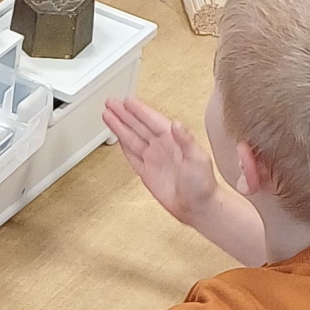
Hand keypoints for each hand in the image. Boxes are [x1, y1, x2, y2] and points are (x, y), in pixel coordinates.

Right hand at [102, 95, 218, 223]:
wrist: (198, 208)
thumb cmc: (203, 185)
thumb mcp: (198, 159)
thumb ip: (186, 140)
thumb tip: (176, 124)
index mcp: (173, 140)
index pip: (152, 120)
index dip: (138, 111)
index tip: (126, 102)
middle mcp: (161, 147)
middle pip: (137, 126)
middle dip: (123, 114)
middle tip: (110, 103)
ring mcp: (153, 159)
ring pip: (131, 138)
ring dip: (119, 127)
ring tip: (107, 115)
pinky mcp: (146, 173)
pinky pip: (132, 156)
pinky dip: (123, 146)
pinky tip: (117, 137)